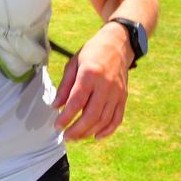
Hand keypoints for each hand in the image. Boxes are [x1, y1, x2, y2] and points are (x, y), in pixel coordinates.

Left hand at [53, 24, 130, 140]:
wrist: (118, 43)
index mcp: (90, 74)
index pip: (77, 101)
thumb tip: (56, 106)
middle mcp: (105, 85)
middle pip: (92, 114)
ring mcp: (117, 92)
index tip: (57, 125)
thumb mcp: (73, 63)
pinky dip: (107, 131)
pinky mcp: (124, 97)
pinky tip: (96, 136)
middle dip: (77, 129)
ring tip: (76, 137)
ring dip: (89, 132)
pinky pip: (117, 118)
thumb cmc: (92, 52)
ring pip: (104, 119)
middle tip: (66, 137)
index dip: (66, 117)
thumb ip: (65, 86)